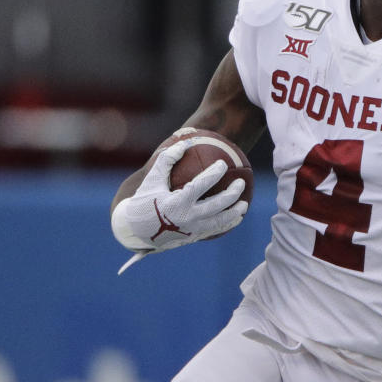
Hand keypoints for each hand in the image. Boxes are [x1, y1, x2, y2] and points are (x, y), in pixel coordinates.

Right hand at [112, 140, 247, 254]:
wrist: (136, 231)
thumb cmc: (145, 200)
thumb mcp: (152, 179)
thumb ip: (167, 160)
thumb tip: (184, 143)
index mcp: (175, 203)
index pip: (200, 186)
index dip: (213, 174)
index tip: (222, 164)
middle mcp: (186, 218)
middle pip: (216, 206)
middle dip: (232, 194)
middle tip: (241, 183)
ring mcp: (191, 231)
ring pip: (219, 222)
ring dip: (234, 213)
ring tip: (244, 204)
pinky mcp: (193, 238)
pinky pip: (214, 230)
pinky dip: (227, 224)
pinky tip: (236, 217)